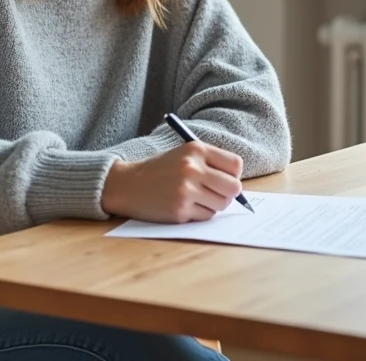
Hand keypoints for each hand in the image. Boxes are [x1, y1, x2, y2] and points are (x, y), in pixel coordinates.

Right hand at [101, 142, 243, 222]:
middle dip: (229, 194)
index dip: (233, 174)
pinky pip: (206, 216)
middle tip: (217, 193)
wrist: (127, 184)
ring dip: (213, 205)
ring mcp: (186, 190)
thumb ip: (210, 164)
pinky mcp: (180, 210)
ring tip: (197, 198)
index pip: (235, 165)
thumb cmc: (160, 170)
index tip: (225, 178)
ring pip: (222, 204)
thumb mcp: (183, 155)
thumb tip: (237, 185)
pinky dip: (200, 214)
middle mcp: (192, 168)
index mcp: (196, 150)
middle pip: (234, 188)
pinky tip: (185, 206)